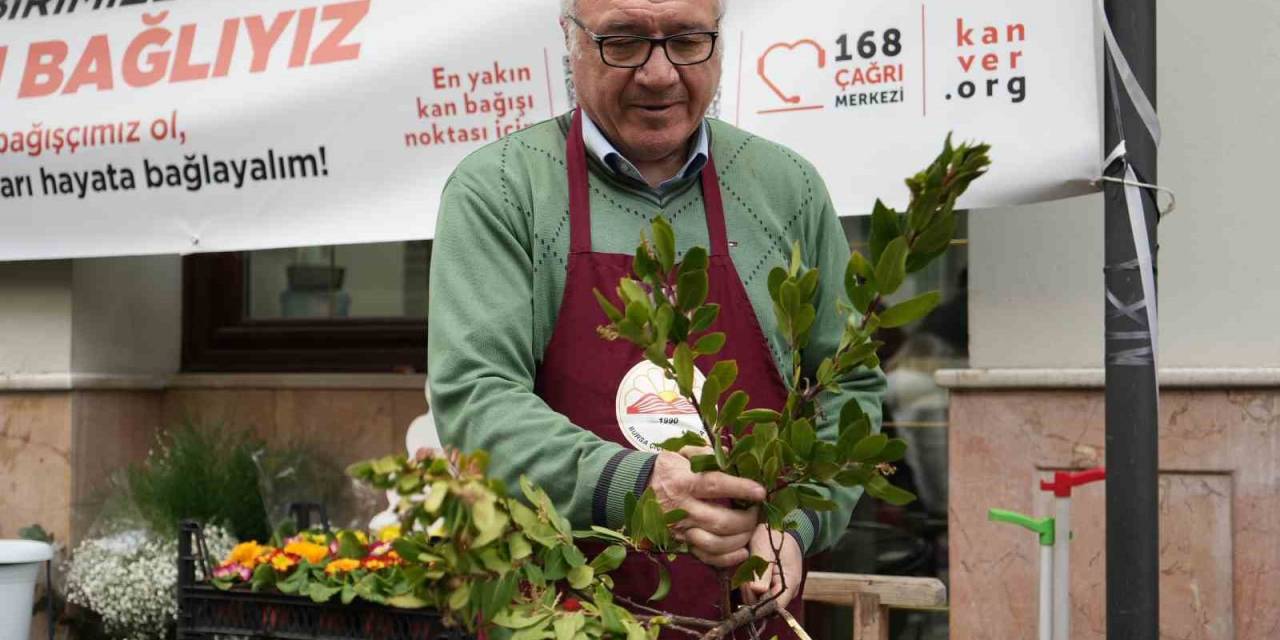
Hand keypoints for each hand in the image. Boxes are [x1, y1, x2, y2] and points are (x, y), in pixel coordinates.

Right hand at [648, 450, 764, 567]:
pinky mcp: (682, 544)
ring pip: (716, 543)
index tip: (760, 492)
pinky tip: (742, 550)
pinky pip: (707, 557)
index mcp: (683, 482)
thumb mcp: (680, 454)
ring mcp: (681, 530)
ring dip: (740, 538)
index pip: (715, 485)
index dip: (740, 488)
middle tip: (757, 511)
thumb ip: (705, 452)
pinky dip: (728, 558)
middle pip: (720, 520)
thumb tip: (731, 455)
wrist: (637, 490)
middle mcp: (682, 509)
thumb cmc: (666, 471)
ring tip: (751, 527)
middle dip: (746, 519)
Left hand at [740, 524, 802, 609]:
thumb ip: (761, 572)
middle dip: (751, 592)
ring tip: (748, 569)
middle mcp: (786, 591)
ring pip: (759, 598)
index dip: (760, 602)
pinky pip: (758, 592)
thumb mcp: (764, 551)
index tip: (748, 586)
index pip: (775, 606)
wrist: (779, 528)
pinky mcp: (771, 585)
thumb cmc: (774, 537)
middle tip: (746, 574)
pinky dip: (750, 584)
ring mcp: (779, 588)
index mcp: (789, 583)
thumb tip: (757, 590)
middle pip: (765, 604)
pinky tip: (749, 571)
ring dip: (749, 587)